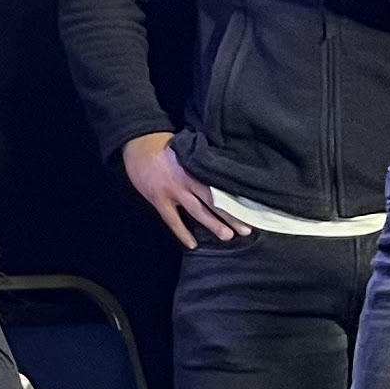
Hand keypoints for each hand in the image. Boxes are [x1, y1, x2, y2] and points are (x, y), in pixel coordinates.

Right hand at [123, 132, 250, 246]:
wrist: (138, 144)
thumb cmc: (166, 144)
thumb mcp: (189, 149)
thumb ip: (202, 162)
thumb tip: (223, 172)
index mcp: (198, 166)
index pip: (221, 185)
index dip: (236, 197)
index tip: (251, 207)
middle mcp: (188, 180)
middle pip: (214, 201)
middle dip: (231, 216)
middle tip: (246, 229)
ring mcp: (173, 191)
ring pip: (197, 212)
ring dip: (213, 225)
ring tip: (227, 237)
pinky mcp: (159, 199)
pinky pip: (172, 220)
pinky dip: (182, 232)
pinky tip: (192, 244)